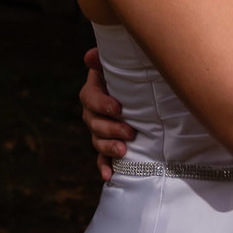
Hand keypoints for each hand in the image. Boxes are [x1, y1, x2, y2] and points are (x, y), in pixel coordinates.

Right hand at [80, 46, 135, 183]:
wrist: (142, 93)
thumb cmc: (131, 75)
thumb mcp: (120, 66)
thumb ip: (104, 60)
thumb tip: (89, 56)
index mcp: (94, 91)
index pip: (89, 98)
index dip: (102, 104)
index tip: (118, 108)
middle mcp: (93, 112)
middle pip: (93, 123)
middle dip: (111, 128)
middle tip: (130, 132)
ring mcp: (99, 130)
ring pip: (97, 141)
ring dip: (109, 147)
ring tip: (124, 151)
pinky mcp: (107, 145)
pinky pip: (101, 158)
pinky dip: (104, 167)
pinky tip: (109, 176)